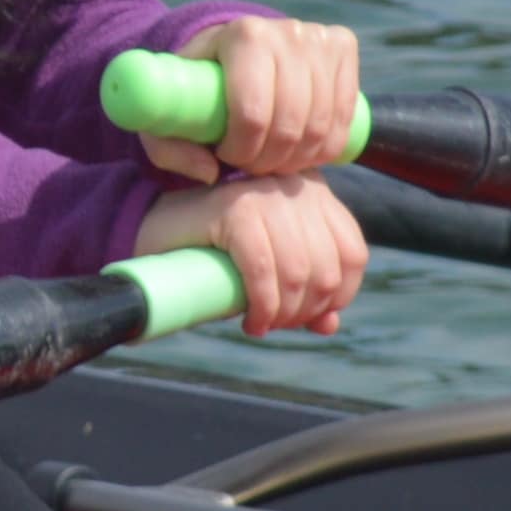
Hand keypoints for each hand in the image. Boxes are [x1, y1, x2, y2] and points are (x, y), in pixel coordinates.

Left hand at [141, 12, 364, 184]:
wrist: (231, 44)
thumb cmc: (195, 82)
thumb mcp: (166, 110)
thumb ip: (168, 148)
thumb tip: (210, 173)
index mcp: (242, 36)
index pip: (252, 113)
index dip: (242, 149)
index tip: (226, 157)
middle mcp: (286, 31)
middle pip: (290, 123)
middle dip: (270, 159)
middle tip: (251, 167)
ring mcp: (319, 37)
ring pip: (321, 126)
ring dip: (298, 158)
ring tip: (273, 161)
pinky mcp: (343, 47)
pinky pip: (345, 118)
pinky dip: (325, 148)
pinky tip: (302, 152)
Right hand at [141, 169, 369, 335]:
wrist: (156, 231)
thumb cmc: (219, 252)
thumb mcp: (274, 268)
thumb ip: (307, 289)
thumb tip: (330, 325)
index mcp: (315, 193)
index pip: (354, 254)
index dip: (339, 296)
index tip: (309, 317)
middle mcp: (295, 185)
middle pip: (326, 268)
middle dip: (304, 311)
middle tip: (277, 325)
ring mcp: (264, 193)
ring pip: (298, 273)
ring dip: (283, 314)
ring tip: (262, 324)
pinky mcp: (235, 208)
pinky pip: (263, 269)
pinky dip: (262, 305)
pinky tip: (251, 321)